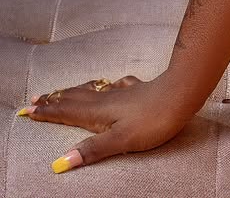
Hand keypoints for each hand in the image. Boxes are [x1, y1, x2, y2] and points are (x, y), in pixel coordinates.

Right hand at [15, 74, 195, 173]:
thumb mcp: (121, 140)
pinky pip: (114, 86)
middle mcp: (108, 100)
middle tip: (36, 98)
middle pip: (76, 99)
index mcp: (99, 113)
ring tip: (63, 91)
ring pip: (93, 91)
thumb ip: (92, 150)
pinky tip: (112, 84)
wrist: (184, 92)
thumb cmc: (153, 119)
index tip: (28, 109)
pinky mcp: (139, 90)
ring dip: (75, 92)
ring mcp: (124, 93)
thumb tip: (60, 162)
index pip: (67, 112)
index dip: (48, 112)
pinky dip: (104, 86)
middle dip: (55, 99)